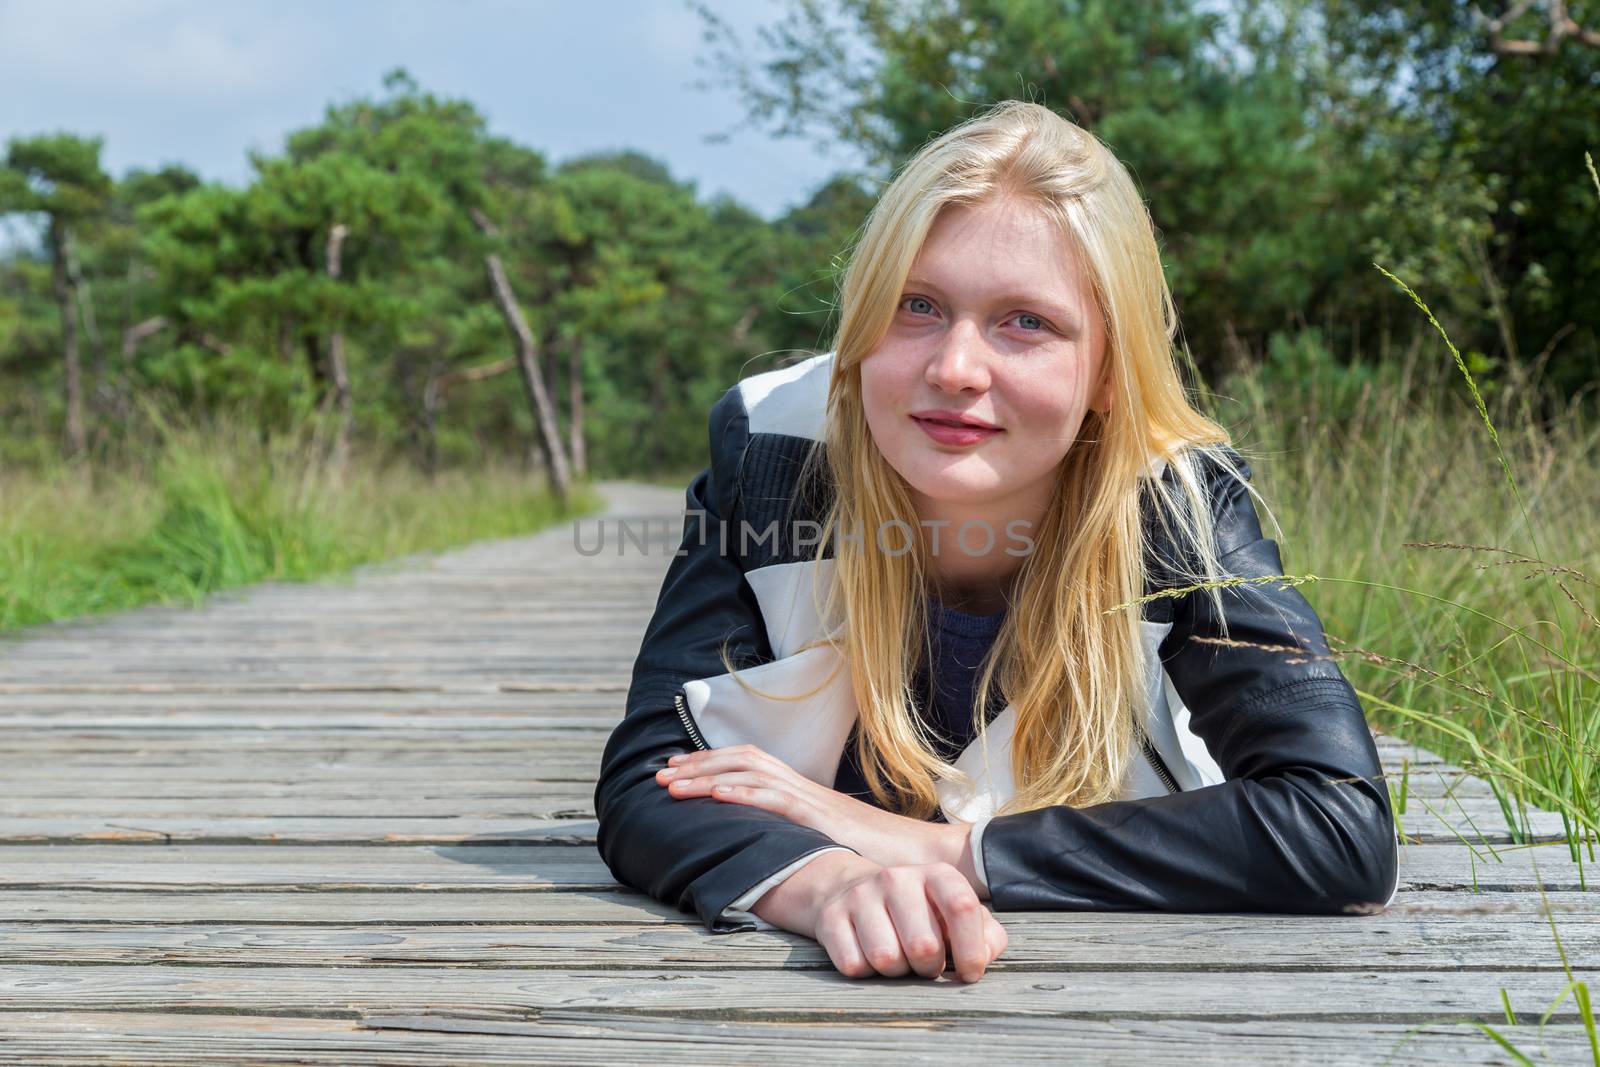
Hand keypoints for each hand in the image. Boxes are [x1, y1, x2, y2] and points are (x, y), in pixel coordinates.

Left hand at [655, 744, 973, 877]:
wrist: (924, 858)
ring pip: (750, 774)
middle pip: (742, 761)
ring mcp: (812, 800)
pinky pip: (776, 800)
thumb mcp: (831, 845)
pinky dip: (743, 795)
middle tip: (660, 773)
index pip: (750, 765)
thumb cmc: (882, 857)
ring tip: (671, 784)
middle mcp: (804, 788)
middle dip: (697, 765)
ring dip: (706, 776)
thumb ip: (802, 841)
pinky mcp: (821, 818)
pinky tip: (715, 797)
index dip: (711, 763)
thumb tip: (772, 849)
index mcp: (804, 793)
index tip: (678, 769)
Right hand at [797, 851, 1007, 981]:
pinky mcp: (830, 918)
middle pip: (923, 946)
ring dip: (895, 972)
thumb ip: (985, 933)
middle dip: (928, 968)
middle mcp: (897, 878)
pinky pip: (854, 966)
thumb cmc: (916, 912)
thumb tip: (983, 957)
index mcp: (935, 874)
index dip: (970, 949)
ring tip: (896, 957)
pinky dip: (865, 971)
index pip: (961, 906)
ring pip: (886, 959)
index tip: (968, 973)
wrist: (848, 890)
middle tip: (924, 963)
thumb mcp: (953, 913)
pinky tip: (867, 954)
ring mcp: (860, 896)